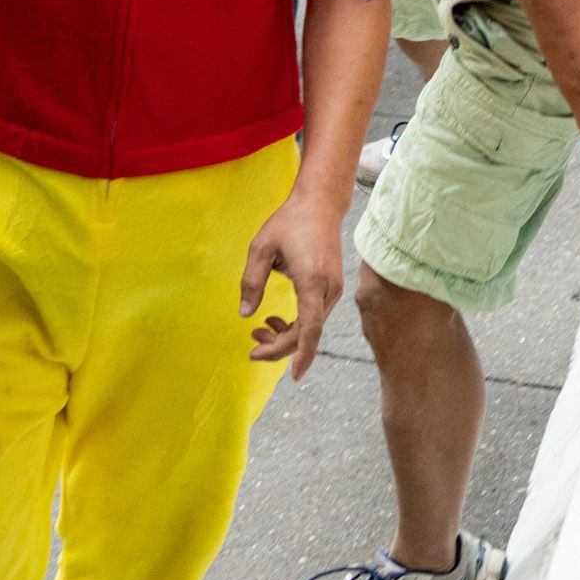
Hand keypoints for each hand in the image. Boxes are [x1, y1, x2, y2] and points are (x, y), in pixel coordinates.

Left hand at [240, 185, 344, 377]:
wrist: (320, 204)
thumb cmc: (289, 222)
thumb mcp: (261, 247)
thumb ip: (251, 281)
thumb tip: (246, 314)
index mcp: (312, 280)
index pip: (310, 328)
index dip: (303, 355)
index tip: (294, 376)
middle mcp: (328, 289)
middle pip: (308, 333)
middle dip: (280, 347)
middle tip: (252, 350)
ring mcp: (333, 289)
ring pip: (312, 327)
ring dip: (287, 336)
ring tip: (259, 332)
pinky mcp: (332, 287)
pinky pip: (315, 316)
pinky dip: (297, 324)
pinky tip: (276, 320)